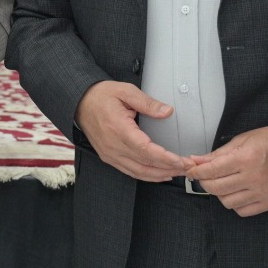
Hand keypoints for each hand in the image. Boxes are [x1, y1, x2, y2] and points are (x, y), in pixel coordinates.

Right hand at [74, 80, 192, 181]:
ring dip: (160, 175)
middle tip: (189, 167)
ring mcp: (110, 154)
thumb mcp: (125, 91)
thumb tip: (167, 112)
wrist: (79, 103)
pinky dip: (147, 176)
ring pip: (139, 172)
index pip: (146, 150)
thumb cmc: (101, 96)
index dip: (166, 158)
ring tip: (178, 172)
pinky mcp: (108, 157)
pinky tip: (160, 174)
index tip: (182, 161)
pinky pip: (130, 171)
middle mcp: (113, 146)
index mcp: (118, 129)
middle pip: (145, 164)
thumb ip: (148, 103)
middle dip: (169, 168)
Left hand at [187, 126, 267, 216]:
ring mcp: (263, 192)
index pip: (210, 171)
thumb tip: (195, 161)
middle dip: (204, 182)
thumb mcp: (241, 141)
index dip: (196, 172)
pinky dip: (235, 203)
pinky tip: (237, 191)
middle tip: (204, 176)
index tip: (190, 171)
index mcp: (245, 160)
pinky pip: (242, 211)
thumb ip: (217, 154)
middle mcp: (254, 178)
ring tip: (224, 182)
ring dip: (220, 193)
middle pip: (215, 189)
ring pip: (227, 202)